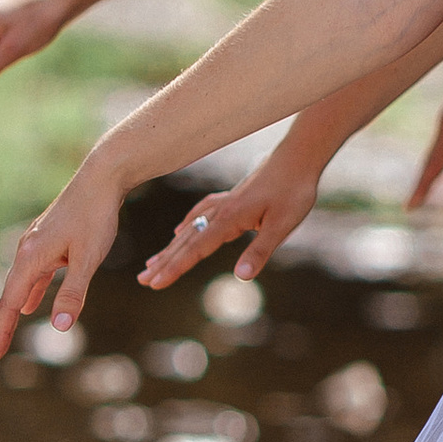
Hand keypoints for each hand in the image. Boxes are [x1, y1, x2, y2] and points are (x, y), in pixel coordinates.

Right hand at [0, 157, 125, 356]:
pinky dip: (32, 290)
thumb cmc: (96, 215)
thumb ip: (73, 293)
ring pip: (22, 282)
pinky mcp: (49, 237)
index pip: (10, 303)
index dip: (2, 331)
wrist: (102, 176)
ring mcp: (37, 242)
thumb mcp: (88, 258)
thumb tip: (58, 328)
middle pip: (10, 294)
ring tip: (6, 329)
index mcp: (31, 257)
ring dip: (14, 307)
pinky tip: (31, 303)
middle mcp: (27, 249)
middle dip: (3, 323)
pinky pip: (36, 272)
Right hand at [139, 132, 326, 288]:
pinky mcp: (230, 198)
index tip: (155, 283)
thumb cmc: (294, 191)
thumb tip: (241, 278)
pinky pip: (199, 215)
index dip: (175, 268)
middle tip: (143, 280)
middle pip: (186, 240)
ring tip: (152, 263)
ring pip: (190, 228)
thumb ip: (260, 251)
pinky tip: (179, 231)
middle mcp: (220, 211)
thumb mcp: (282, 225)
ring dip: (171, 248)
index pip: (196, 249)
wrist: (299, 157)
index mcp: (229, 219)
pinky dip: (186, 226)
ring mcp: (224, 203)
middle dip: (164, 262)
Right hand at [411, 51, 442, 203]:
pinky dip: (435, 160)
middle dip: (421, 184)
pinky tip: (436, 168)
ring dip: (428, 173)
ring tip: (421, 193)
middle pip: (430, 161)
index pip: (436, 164)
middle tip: (411, 208)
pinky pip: (440, 144)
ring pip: (434, 152)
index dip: (424, 186)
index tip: (412, 206)